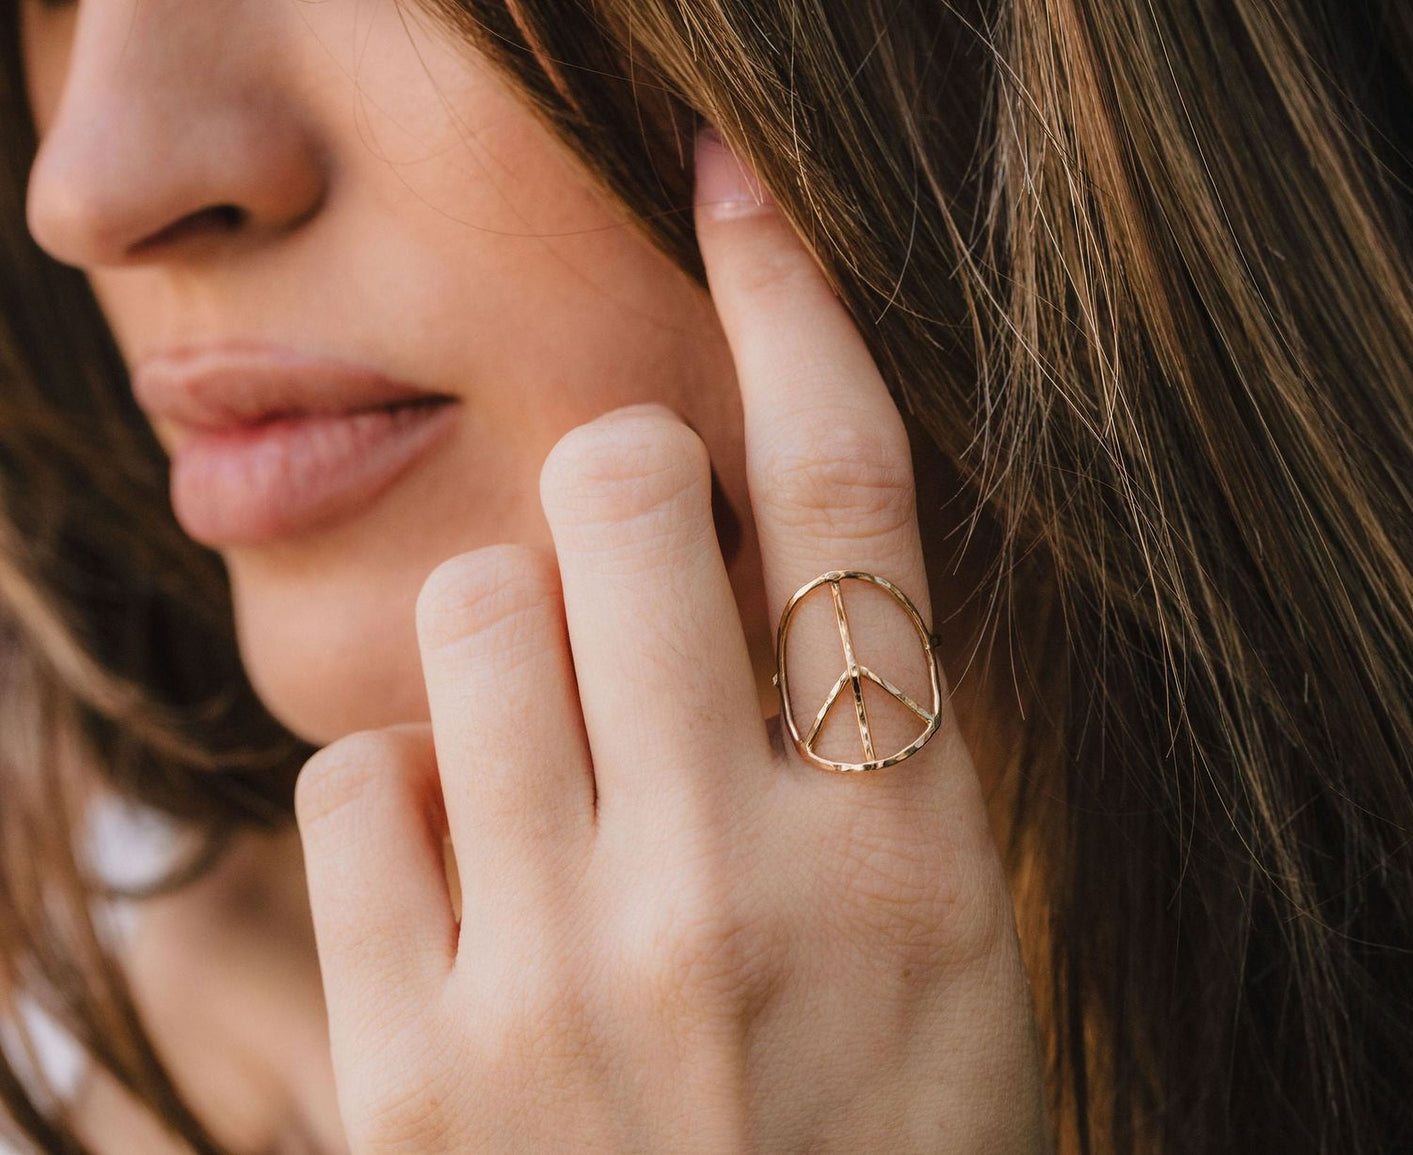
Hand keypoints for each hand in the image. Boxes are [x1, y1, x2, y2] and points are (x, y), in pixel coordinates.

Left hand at [295, 126, 1045, 1152]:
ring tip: (558, 763)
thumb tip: (753, 535)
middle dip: (615, 487)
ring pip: (462, 610)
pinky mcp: (406, 1071)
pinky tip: (476, 886)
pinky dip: (411, 797)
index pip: (848, 497)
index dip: (793, 302)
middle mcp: (730, 893)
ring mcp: (554, 982)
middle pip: (615, 486)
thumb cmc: (876, 1146)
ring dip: (506, 642)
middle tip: (634, 570)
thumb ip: (866, 736)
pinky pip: (356, 782)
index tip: (728, 189)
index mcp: (902, 851)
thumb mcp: (943, 939)